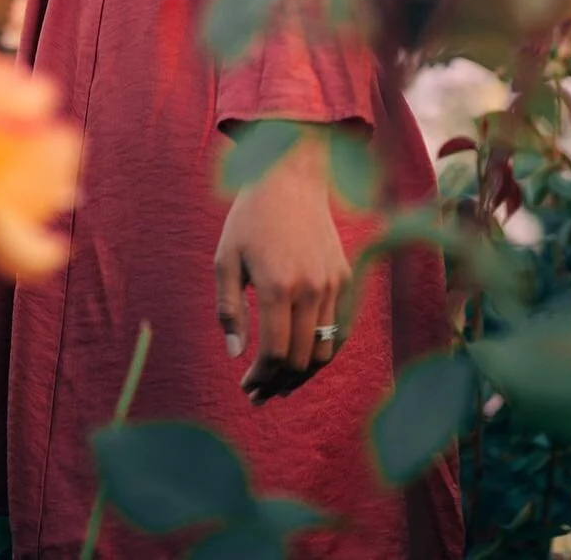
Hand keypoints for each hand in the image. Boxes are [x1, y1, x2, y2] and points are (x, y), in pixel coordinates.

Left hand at [213, 124, 353, 404]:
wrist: (291, 176)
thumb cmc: (251, 217)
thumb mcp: (226, 259)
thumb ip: (229, 309)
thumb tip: (236, 354)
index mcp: (277, 285)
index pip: (275, 353)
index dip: (260, 378)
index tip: (246, 387)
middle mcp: (310, 289)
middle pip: (301, 359)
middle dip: (279, 384)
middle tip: (260, 395)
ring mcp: (332, 284)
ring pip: (324, 350)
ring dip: (303, 375)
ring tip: (281, 384)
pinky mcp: (345, 277)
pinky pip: (340, 329)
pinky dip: (323, 352)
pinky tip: (304, 359)